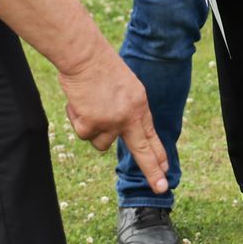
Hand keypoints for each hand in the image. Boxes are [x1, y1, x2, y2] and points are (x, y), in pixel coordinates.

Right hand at [57, 50, 167, 193]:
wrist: (84, 56)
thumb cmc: (99, 66)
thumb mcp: (124, 88)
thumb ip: (126, 110)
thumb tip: (121, 132)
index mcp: (139, 105)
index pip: (151, 135)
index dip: (158, 153)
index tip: (165, 169)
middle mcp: (129, 117)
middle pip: (141, 151)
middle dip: (152, 171)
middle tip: (161, 188)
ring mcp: (111, 122)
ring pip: (100, 143)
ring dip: (92, 129)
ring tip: (88, 104)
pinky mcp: (92, 124)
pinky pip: (83, 133)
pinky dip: (77, 119)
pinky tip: (78, 103)